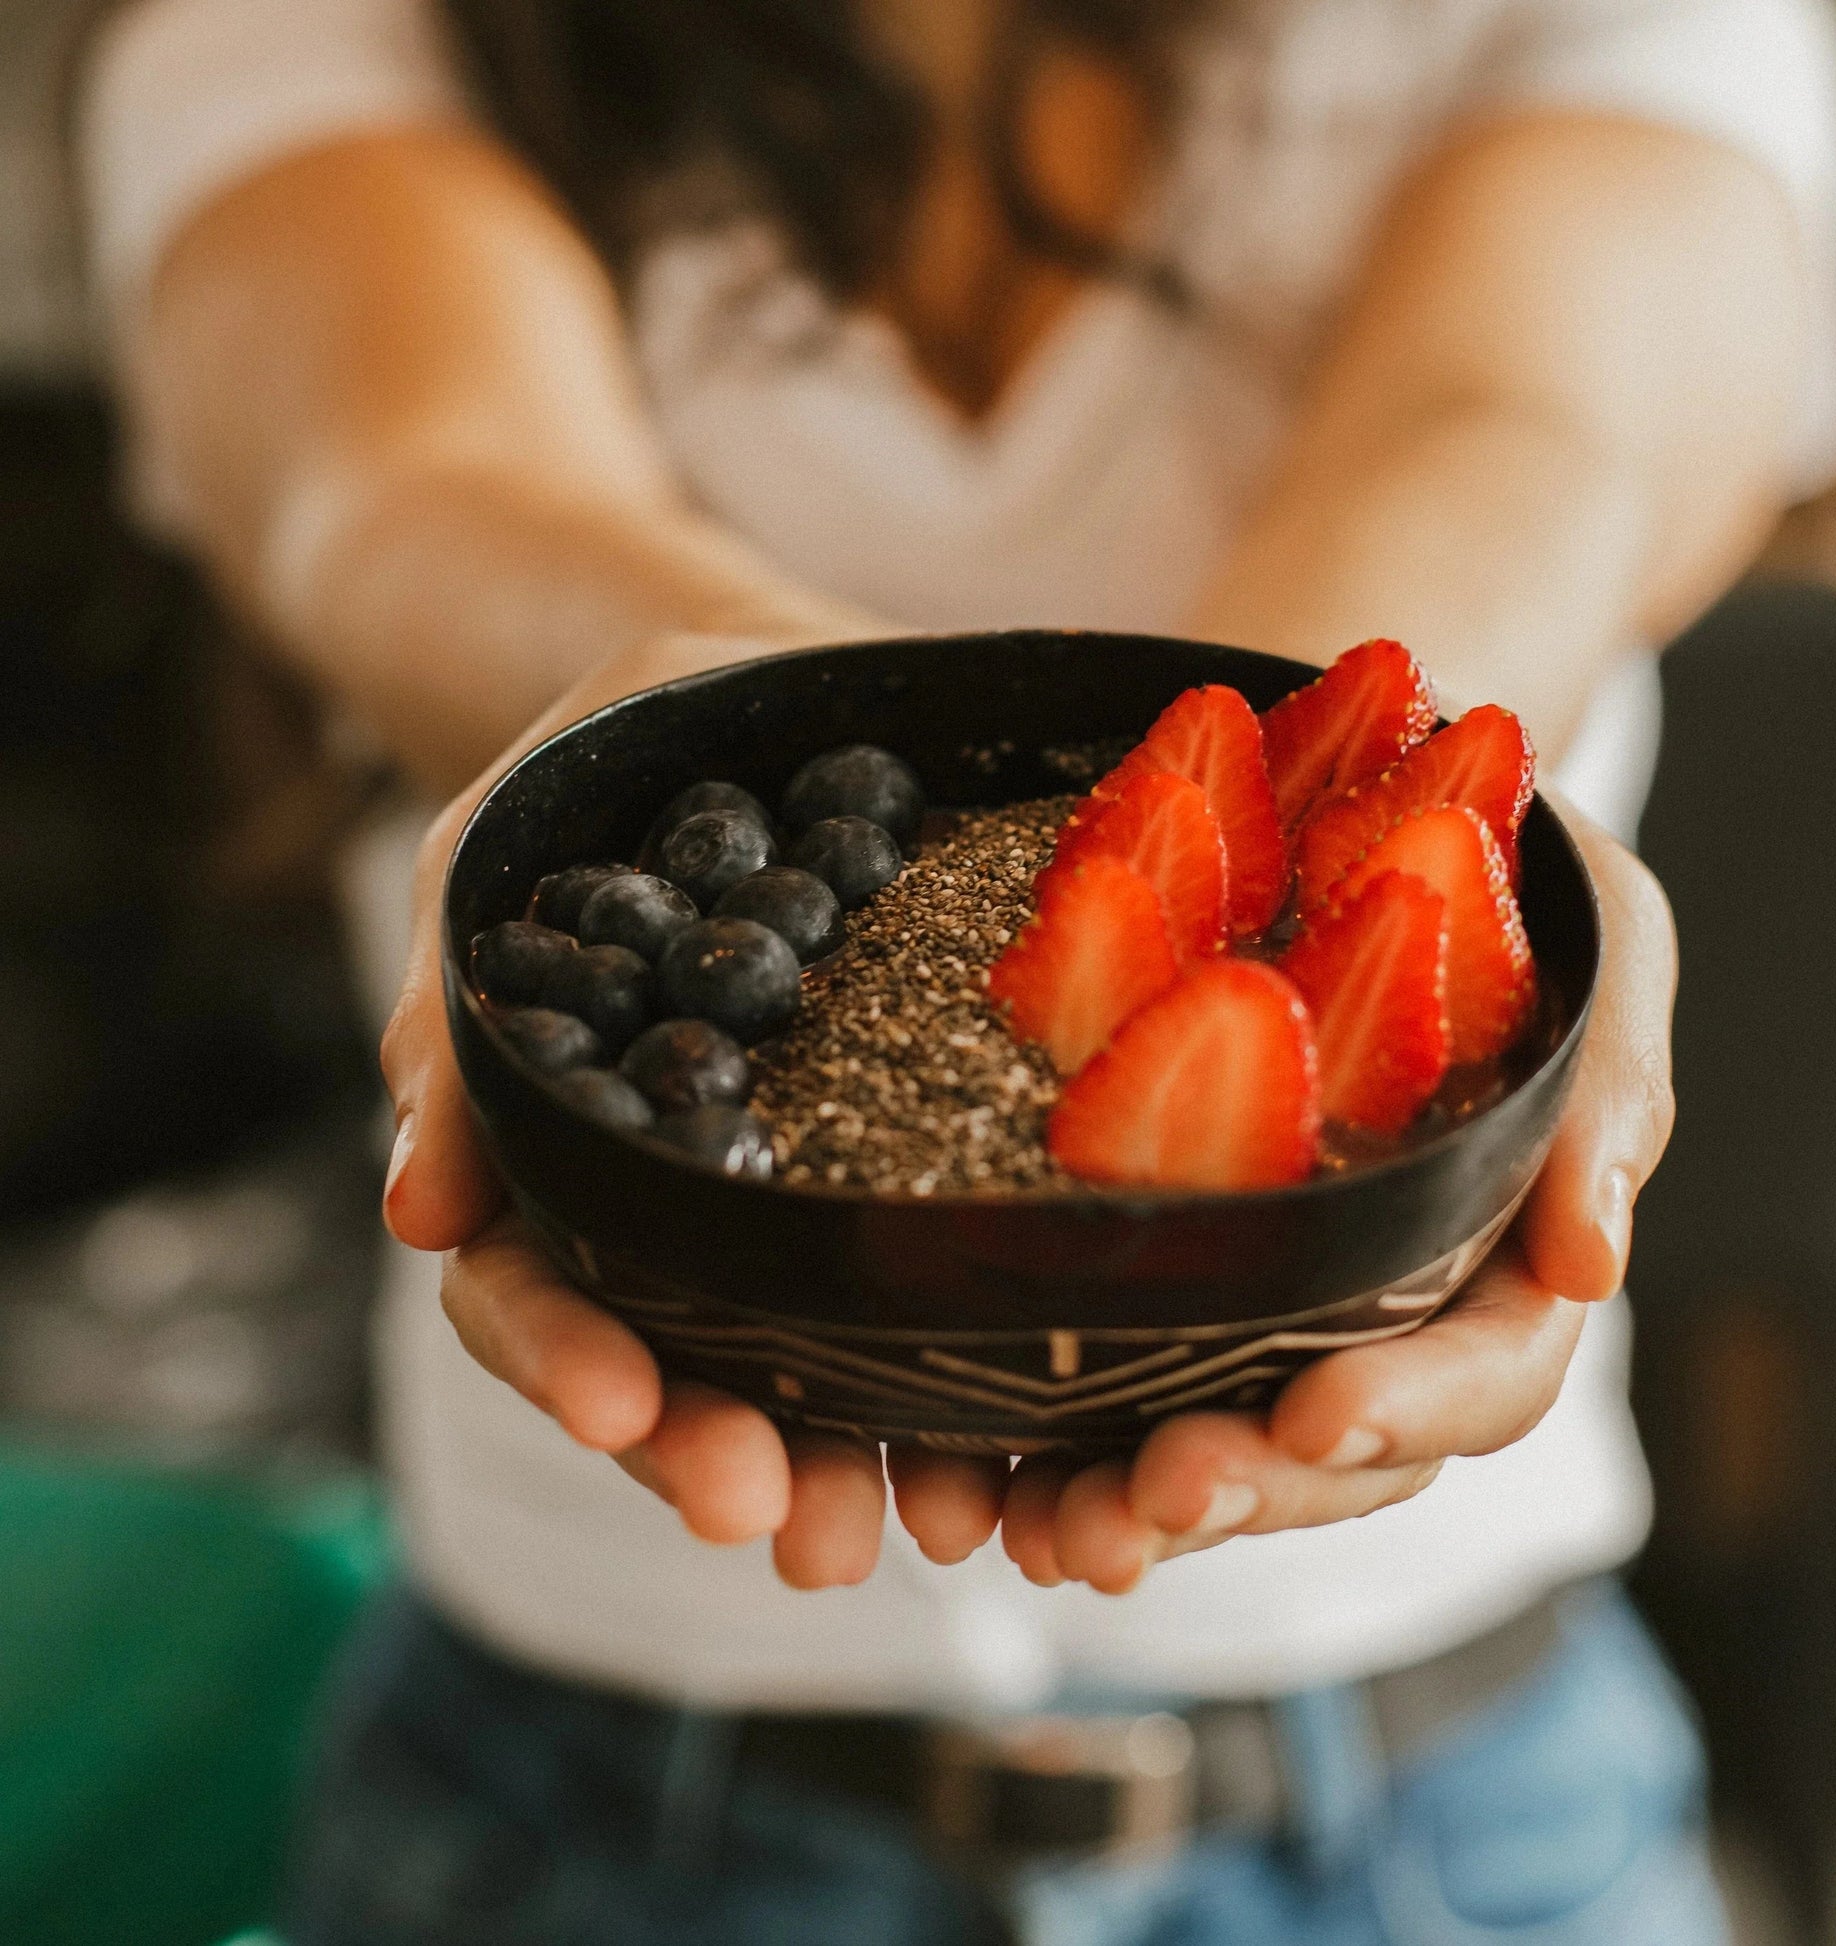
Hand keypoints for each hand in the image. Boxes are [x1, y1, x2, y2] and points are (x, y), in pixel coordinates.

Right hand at [382, 628, 894, 1588]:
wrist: (789, 673)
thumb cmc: (624, 752)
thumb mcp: (510, 848)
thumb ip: (455, 1016)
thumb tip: (417, 1220)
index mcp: (570, 1141)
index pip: (536, 1284)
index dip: (564, 1358)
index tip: (622, 1408)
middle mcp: (685, 1192)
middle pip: (677, 1363)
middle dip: (716, 1451)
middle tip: (785, 1525)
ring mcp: (812, 1184)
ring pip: (811, 1360)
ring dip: (848, 1461)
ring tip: (910, 1530)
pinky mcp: (931, 1158)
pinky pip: (942, 1286)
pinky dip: (967, 1381)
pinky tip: (1021, 1447)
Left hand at [887, 805, 1676, 1590]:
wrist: (1367, 801)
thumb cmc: (1506, 874)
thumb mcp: (1601, 944)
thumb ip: (1607, 1091)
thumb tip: (1594, 1261)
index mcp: (1509, 1245)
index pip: (1487, 1370)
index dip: (1411, 1406)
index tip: (1316, 1411)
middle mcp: (1392, 1300)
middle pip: (1340, 1448)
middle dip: (1248, 1490)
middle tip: (1142, 1508)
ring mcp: (1280, 1296)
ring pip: (1224, 1442)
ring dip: (1137, 1507)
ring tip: (1051, 1535)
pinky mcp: (1173, 1262)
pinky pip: (1121, 1376)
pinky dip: (1058, 1443)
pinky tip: (987, 1483)